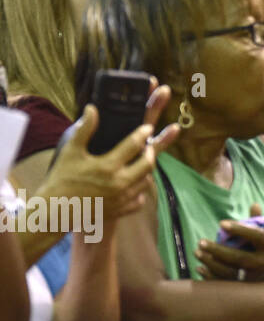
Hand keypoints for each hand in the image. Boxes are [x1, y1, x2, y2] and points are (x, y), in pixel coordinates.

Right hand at [40, 84, 178, 218]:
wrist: (54, 212)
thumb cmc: (61, 179)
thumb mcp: (71, 152)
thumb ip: (84, 129)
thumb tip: (92, 108)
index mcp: (107, 166)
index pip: (134, 145)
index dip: (143, 134)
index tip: (147, 128)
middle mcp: (118, 183)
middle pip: (148, 163)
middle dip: (151, 152)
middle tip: (147, 146)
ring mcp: (121, 199)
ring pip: (147, 181)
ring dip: (146, 170)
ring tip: (141, 162)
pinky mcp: (121, 211)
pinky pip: (140, 199)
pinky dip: (139, 190)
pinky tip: (133, 183)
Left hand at [194, 203, 263, 281]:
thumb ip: (261, 224)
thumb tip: (253, 205)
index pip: (257, 236)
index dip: (240, 229)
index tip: (221, 223)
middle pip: (240, 257)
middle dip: (218, 250)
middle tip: (201, 242)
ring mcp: (257, 280)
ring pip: (231, 272)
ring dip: (212, 263)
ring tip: (197, 253)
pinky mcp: (248, 291)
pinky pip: (226, 285)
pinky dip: (212, 277)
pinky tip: (200, 268)